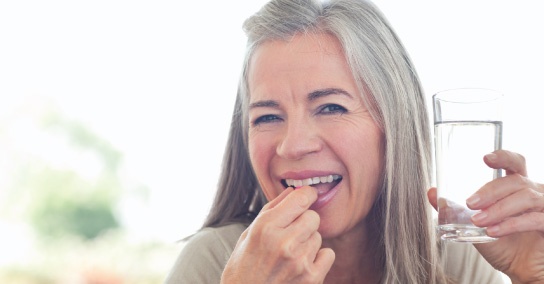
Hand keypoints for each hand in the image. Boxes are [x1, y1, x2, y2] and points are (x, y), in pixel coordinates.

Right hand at [221, 186, 334, 283]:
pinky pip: (328, 254)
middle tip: (291, 233)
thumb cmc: (243, 268)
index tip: (307, 196)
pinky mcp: (312, 278)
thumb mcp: (248, 234)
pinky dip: (318, 258)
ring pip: (318, 236)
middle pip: (313, 216)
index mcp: (266, 227)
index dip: (306, 194)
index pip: (300, 198)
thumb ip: (271, 210)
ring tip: (290, 254)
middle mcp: (284, 242)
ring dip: (308, 242)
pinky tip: (301, 265)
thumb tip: (293, 190)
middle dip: (304, 221)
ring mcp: (299, 261)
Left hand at [428, 150, 543, 282]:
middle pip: (515, 180)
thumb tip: (431, 193)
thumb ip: (454, 208)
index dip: (503, 157)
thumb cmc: (503, 244)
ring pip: (524, 198)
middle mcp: (534, 193)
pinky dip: (511, 224)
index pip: (515, 163)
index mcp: (517, 187)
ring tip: (478, 221)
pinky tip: (494, 231)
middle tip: (470, 203)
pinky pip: (533, 219)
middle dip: (491, 190)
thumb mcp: (473, 225)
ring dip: (498, 209)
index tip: (485, 158)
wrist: (521, 270)